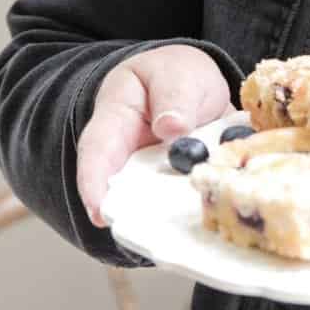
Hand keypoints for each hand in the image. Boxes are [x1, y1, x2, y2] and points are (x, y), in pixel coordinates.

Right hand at [77, 44, 233, 228]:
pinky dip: (201, 209)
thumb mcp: (175, 73)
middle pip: (123, 190)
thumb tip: (171, 128)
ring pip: (157, 203)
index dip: (93, 184)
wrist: (193, 82)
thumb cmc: (173, 75)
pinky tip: (216, 216)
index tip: (99, 211)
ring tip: (184, 235)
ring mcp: (155, 176)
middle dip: (132, 215)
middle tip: (147, 236)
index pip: (96, 153)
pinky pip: (187, 202)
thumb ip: (174, 96)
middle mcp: (130, 158)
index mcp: (115, 121)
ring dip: (171, 217)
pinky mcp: (181, 186)